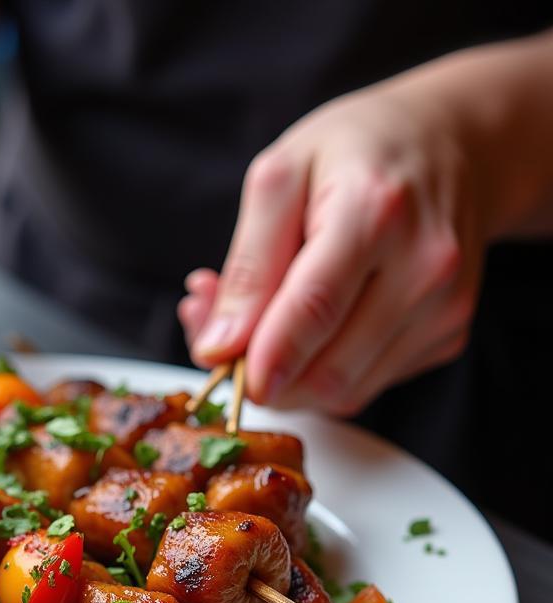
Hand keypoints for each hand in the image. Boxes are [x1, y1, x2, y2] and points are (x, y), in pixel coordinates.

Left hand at [180, 81, 484, 414]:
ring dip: (288, 380)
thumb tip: (218, 348)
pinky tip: (307, 332)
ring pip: (344, 392)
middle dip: (264, 377)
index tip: (222, 373)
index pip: (314, 309)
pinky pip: (365, 384)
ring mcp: (443, 309)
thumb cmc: (353, 153)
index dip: (262, 359)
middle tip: (225, 346)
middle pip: (329, 370)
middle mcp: (424, 268)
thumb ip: (247, 267)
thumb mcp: (279, 179)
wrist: (451, 144)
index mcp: (376, 213)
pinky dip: (322, 373)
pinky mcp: (447, 337)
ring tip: (261, 331)